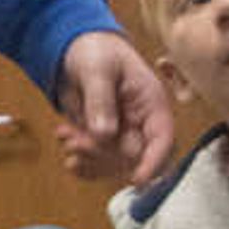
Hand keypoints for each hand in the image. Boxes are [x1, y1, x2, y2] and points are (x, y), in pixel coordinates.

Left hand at [56, 32, 175, 185]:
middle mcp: (141, 123)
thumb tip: (104, 135)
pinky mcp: (103, 139)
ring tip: (64, 135)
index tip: (138, 179)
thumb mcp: (97, 69)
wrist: (77, 48)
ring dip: (88, 157)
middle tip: (74, 141)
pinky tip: (67, 151)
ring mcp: (122, 133)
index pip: (163, 139)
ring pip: (113, 162)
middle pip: (133, 156)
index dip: (154, 161)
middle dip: (103, 154)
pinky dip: (82, 163)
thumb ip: (100, 99)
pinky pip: (98, 162)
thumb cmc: (96, 51)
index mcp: (152, 104)